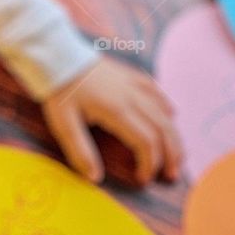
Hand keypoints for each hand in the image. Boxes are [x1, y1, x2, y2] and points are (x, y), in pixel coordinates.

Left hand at [41, 55, 182, 185]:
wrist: (57, 55)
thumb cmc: (59, 90)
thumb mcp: (63, 123)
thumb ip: (80, 151)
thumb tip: (95, 178)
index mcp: (117, 111)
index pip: (146, 142)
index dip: (149, 164)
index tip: (142, 179)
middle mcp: (131, 97)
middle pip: (163, 128)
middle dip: (172, 153)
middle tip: (172, 174)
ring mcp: (131, 83)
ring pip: (163, 111)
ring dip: (174, 134)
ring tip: (177, 154)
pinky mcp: (127, 74)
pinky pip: (154, 89)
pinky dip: (165, 104)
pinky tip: (171, 113)